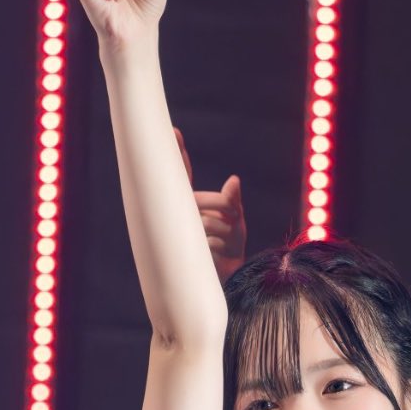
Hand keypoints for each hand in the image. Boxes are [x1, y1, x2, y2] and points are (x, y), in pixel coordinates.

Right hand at [175, 127, 246, 282]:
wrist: (227, 278)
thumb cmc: (230, 246)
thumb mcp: (237, 220)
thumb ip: (233, 201)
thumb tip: (234, 179)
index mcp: (191, 202)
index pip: (183, 174)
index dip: (178, 153)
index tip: (173, 131)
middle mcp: (182, 213)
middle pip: (200, 200)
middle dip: (224, 209)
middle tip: (236, 220)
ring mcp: (181, 230)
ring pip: (209, 221)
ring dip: (227, 231)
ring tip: (225, 243)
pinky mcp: (185, 249)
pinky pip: (210, 238)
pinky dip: (222, 246)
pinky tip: (218, 254)